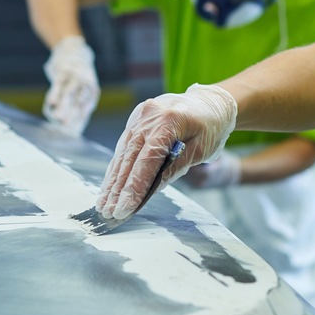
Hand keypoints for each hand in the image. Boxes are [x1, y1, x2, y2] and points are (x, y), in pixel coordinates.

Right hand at [42, 36, 99, 134]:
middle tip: (67, 130)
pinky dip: (54, 93)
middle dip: (72, 117)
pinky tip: (50, 103)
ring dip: (63, 106)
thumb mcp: (78, 90)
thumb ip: (75, 106)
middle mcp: (85, 86)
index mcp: (90, 93)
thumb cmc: (75, 76)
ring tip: (59, 119)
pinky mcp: (63, 71)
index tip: (73, 135)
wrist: (73, 50)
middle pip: (78, 103)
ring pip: (68, 94)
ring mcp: (74, 77)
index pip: (84, 110)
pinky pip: (58, 84)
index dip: (78, 123)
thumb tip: (68, 127)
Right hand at [97, 83, 237, 218]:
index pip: (147, 159)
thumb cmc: (211, 127)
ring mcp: (140, 116)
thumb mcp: (201, 150)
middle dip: (118, 188)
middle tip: (109, 212)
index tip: (124, 208)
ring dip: (112, 180)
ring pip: (122, 153)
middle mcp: (149, 116)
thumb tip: (150, 190)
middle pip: (130, 157)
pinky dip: (117, 167)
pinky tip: (109, 185)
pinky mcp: (136, 120)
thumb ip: (175, 168)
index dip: (134, 186)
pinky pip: (124, 146)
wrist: (211, 102)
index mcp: (169, 121)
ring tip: (104, 204)